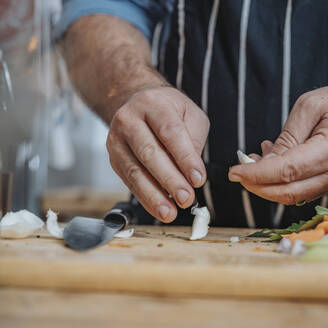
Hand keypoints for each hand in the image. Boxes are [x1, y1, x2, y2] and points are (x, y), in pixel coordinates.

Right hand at [106, 86, 208, 221]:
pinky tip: (159, 208)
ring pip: (135, 171)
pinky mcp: (113, 157)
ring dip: (154, 195)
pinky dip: (145, 197)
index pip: (170, 132)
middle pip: (150, 153)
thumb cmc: (169, 111)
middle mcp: (129, 119)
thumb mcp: (190, 115)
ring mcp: (117, 139)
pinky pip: (129, 180)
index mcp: (153, 103)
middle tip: (186, 198)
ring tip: (170, 212)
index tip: (198, 179)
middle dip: (170, 179)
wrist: (139, 104)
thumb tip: (192, 174)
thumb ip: (194, 140)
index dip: (185, 157)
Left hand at [228, 79, 327, 204]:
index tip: (233, 172)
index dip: (256, 174)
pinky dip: (282, 183)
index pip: (286, 171)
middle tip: (238, 172)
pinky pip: (303, 190)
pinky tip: (274, 162)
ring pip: (294, 196)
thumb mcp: (310, 106)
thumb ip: (287, 136)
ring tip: (256, 159)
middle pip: (288, 192)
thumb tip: (264, 162)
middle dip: (257, 186)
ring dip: (268, 185)